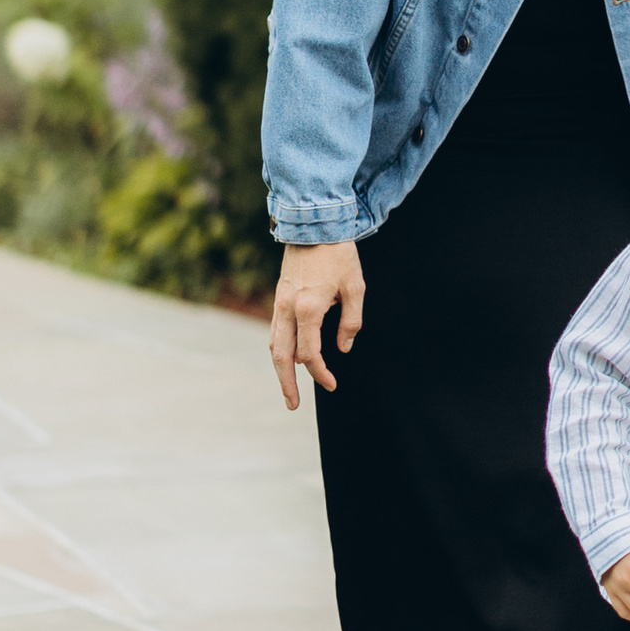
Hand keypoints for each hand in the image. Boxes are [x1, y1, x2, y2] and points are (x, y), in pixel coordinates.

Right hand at [270, 243, 364, 408]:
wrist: (314, 225)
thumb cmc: (339, 254)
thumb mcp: (355, 287)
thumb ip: (351, 320)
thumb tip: (343, 348)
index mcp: (309, 308)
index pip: (310, 354)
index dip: (320, 373)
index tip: (332, 384)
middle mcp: (288, 309)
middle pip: (281, 357)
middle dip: (286, 384)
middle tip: (293, 406)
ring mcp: (280, 303)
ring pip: (273, 345)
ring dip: (279, 370)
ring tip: (288, 389)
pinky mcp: (278, 298)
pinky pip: (274, 331)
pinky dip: (279, 350)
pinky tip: (287, 360)